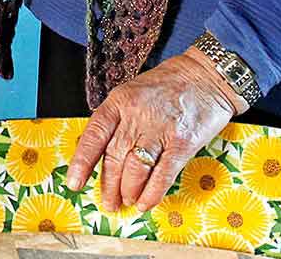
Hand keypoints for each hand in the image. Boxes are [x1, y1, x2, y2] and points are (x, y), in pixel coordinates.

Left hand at [64, 49, 247, 211]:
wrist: (205, 77)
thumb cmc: (167, 87)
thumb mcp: (133, 93)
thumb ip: (118, 120)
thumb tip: (103, 156)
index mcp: (119, 101)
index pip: (94, 135)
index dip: (82, 162)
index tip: (74, 182)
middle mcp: (137, 115)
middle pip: (115, 156)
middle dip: (109, 185)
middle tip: (108, 202)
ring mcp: (161, 128)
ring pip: (136, 168)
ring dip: (129, 191)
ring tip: (127, 201)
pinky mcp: (183, 142)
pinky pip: (163, 173)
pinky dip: (152, 193)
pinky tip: (146, 202)